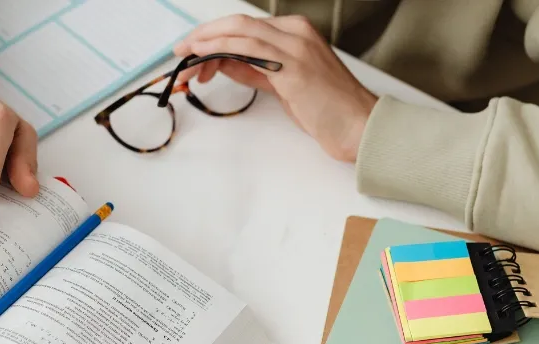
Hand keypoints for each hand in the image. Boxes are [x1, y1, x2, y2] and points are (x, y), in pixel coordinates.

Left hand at [174, 15, 377, 162]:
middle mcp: (296, 33)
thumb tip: (224, 63)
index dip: (215, 34)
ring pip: (240, 31)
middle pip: (238, 23)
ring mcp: (296, 46)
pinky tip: (203, 56)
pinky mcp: (293, 66)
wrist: (358, 125)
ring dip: (206, 42)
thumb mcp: (283, 84)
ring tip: (185, 57)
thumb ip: (255, 69)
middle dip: (204, 34)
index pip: (246, 26)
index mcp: (297, 32)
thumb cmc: (326, 108)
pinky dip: (220, 48)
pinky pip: (248, 49)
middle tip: (181, 50)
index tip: (194, 48)